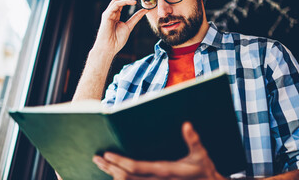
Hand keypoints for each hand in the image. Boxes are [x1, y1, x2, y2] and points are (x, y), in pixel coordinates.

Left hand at [93, 122, 228, 179]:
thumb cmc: (203, 170)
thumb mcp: (201, 154)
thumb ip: (193, 140)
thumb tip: (186, 124)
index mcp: (164, 171)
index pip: (136, 168)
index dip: (120, 162)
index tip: (107, 155)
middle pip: (125, 178)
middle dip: (109, 168)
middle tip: (96, 158)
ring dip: (112, 174)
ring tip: (100, 165)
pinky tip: (114, 174)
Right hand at [94, 0, 148, 55]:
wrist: (109, 48)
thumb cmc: (117, 40)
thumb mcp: (129, 26)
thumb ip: (136, 17)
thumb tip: (145, 10)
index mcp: (116, 14)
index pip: (124, 1)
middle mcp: (111, 11)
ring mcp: (108, 12)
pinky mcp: (106, 15)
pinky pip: (116, 4)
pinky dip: (125, 1)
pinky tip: (133, 2)